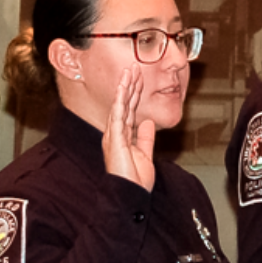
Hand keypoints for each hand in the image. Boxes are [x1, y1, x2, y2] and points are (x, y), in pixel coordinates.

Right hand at [101, 64, 156, 191]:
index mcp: (123, 136)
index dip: (135, 94)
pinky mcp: (114, 139)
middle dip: (129, 86)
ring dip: (125, 88)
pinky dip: (120, 101)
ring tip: (129, 72)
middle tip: (134, 68)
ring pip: (120, 106)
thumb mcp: (145, 155)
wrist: (130, 194)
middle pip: (124, 105)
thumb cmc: (135, 180)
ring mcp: (114, 135)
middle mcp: (116, 133)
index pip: (130, 110)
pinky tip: (123, 88)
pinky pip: (117, 116)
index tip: (139, 79)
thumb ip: (145, 138)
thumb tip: (148, 122)